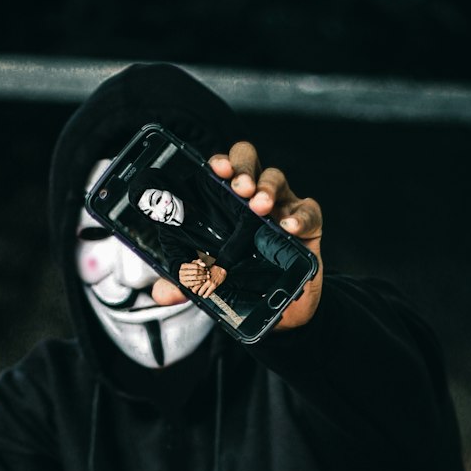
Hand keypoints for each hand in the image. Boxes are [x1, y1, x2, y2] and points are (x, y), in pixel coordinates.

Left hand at [152, 142, 322, 327]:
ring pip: (276, 179)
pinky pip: (309, 211)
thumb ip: (187, 283)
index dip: (221, 163)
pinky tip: (289, 227)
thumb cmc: (248, 281)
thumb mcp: (214, 283)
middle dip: (243, 168)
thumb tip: (161, 292)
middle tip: (239, 188)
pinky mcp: (308, 224)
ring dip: (267, 188)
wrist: (285, 309)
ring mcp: (283, 206)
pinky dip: (300, 216)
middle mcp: (254, 195)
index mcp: (229, 202)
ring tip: (260, 206)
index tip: (216, 170)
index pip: (223, 169)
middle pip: (248, 161)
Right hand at [178, 259, 209, 292]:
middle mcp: (181, 272)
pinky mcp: (184, 284)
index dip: (202, 267)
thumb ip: (198, 262)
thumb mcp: (193, 264)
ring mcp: (182, 278)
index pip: (195, 265)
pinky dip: (199, 282)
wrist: (185, 277)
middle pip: (196, 271)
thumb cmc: (190, 270)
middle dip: (203, 272)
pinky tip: (203, 281)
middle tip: (208, 273)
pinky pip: (193, 283)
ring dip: (202, 277)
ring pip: (195, 277)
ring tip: (207, 277)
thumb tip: (204, 264)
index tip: (206, 268)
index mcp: (183, 265)